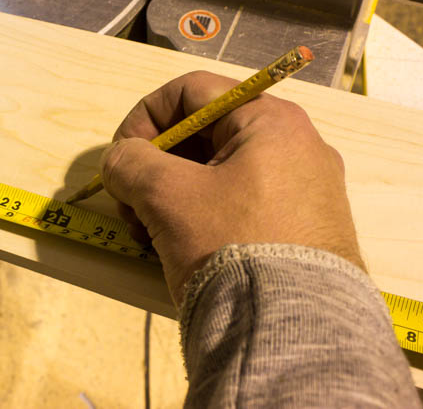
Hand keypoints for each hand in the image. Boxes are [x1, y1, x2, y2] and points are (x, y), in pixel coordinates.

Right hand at [100, 71, 362, 306]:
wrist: (291, 331)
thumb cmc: (230, 244)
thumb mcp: (167, 196)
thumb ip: (129, 162)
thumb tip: (120, 160)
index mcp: (271, 121)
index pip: (191, 91)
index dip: (144, 116)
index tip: (121, 156)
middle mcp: (295, 147)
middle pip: (202, 135)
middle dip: (154, 166)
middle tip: (130, 203)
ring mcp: (301, 190)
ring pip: (216, 173)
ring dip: (169, 195)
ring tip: (148, 234)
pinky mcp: (298, 228)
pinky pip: (237, 204)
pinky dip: (198, 216)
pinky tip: (178, 248)